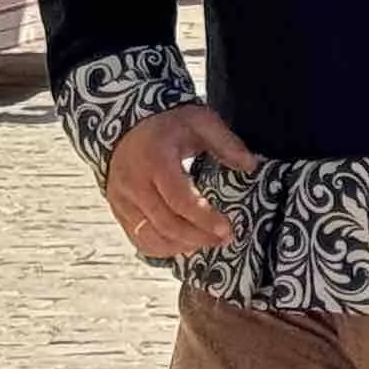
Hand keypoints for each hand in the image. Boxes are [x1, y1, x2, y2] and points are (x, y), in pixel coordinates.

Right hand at [104, 100, 254, 259]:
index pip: (180, 199)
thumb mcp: (201, 121)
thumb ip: (226, 143)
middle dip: (198, 237)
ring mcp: (122, 199)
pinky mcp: (117, 208)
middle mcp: (134, 184)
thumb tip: (250, 166)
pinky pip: (136, 236)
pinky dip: (159, 247)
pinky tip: (182, 245)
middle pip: (165, 223)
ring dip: (180, 246)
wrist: (127, 122)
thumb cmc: (169, 122)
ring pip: (149, 235)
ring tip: (207, 244)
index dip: (204, 219)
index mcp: (156, 161)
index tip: (227, 229)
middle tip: (224, 240)